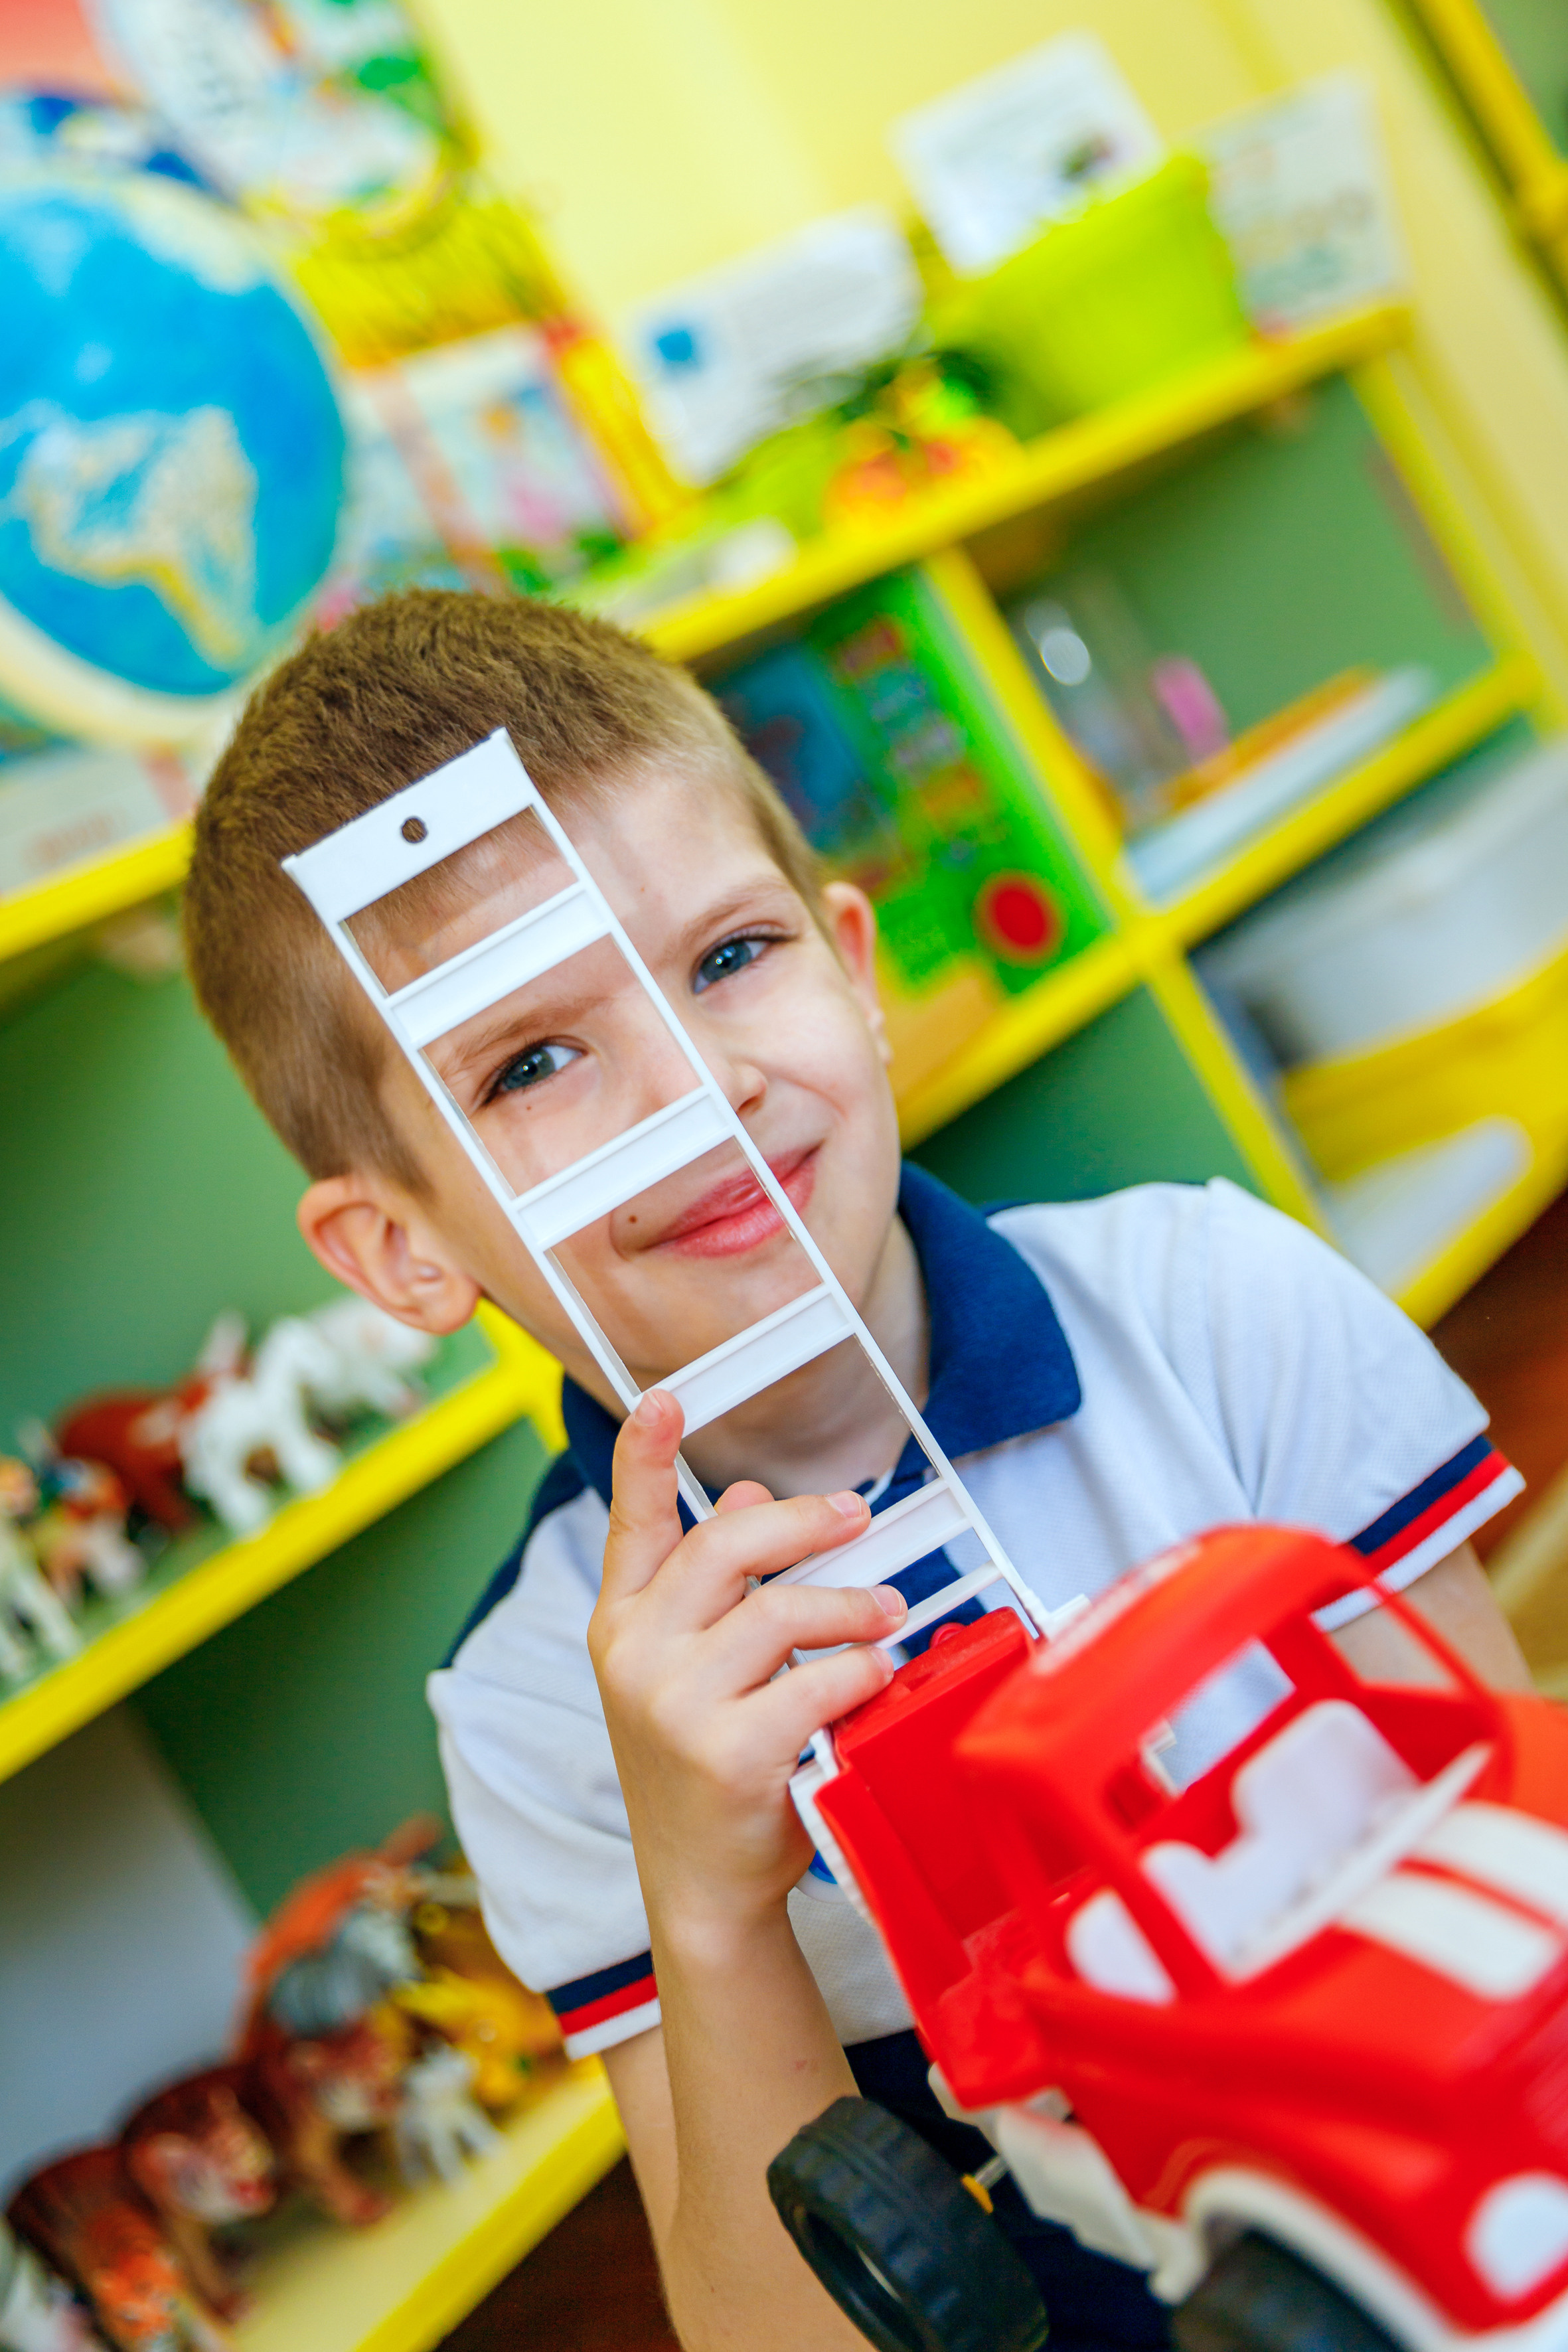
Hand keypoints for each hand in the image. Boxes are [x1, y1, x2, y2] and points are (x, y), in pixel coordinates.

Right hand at [588, 1388, 906, 1950]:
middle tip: (858, 1515)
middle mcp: (635, 1655)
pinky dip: (860, 1671)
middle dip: (803, 1522)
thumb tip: (744, 1494)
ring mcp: (674, 1706)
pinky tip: (873, 1678)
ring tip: (888, 1614)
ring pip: (781, 1612)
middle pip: (725, 1547)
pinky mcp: (727, 1752)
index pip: (632, 1524)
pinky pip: (818, 1681)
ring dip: (850, 1606)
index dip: (644, 1457)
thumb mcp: (692, 1668)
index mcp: (621, 1623)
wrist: (701, 1884)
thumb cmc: (705, 1764)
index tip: (663, 1400)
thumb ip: (713, 1586)